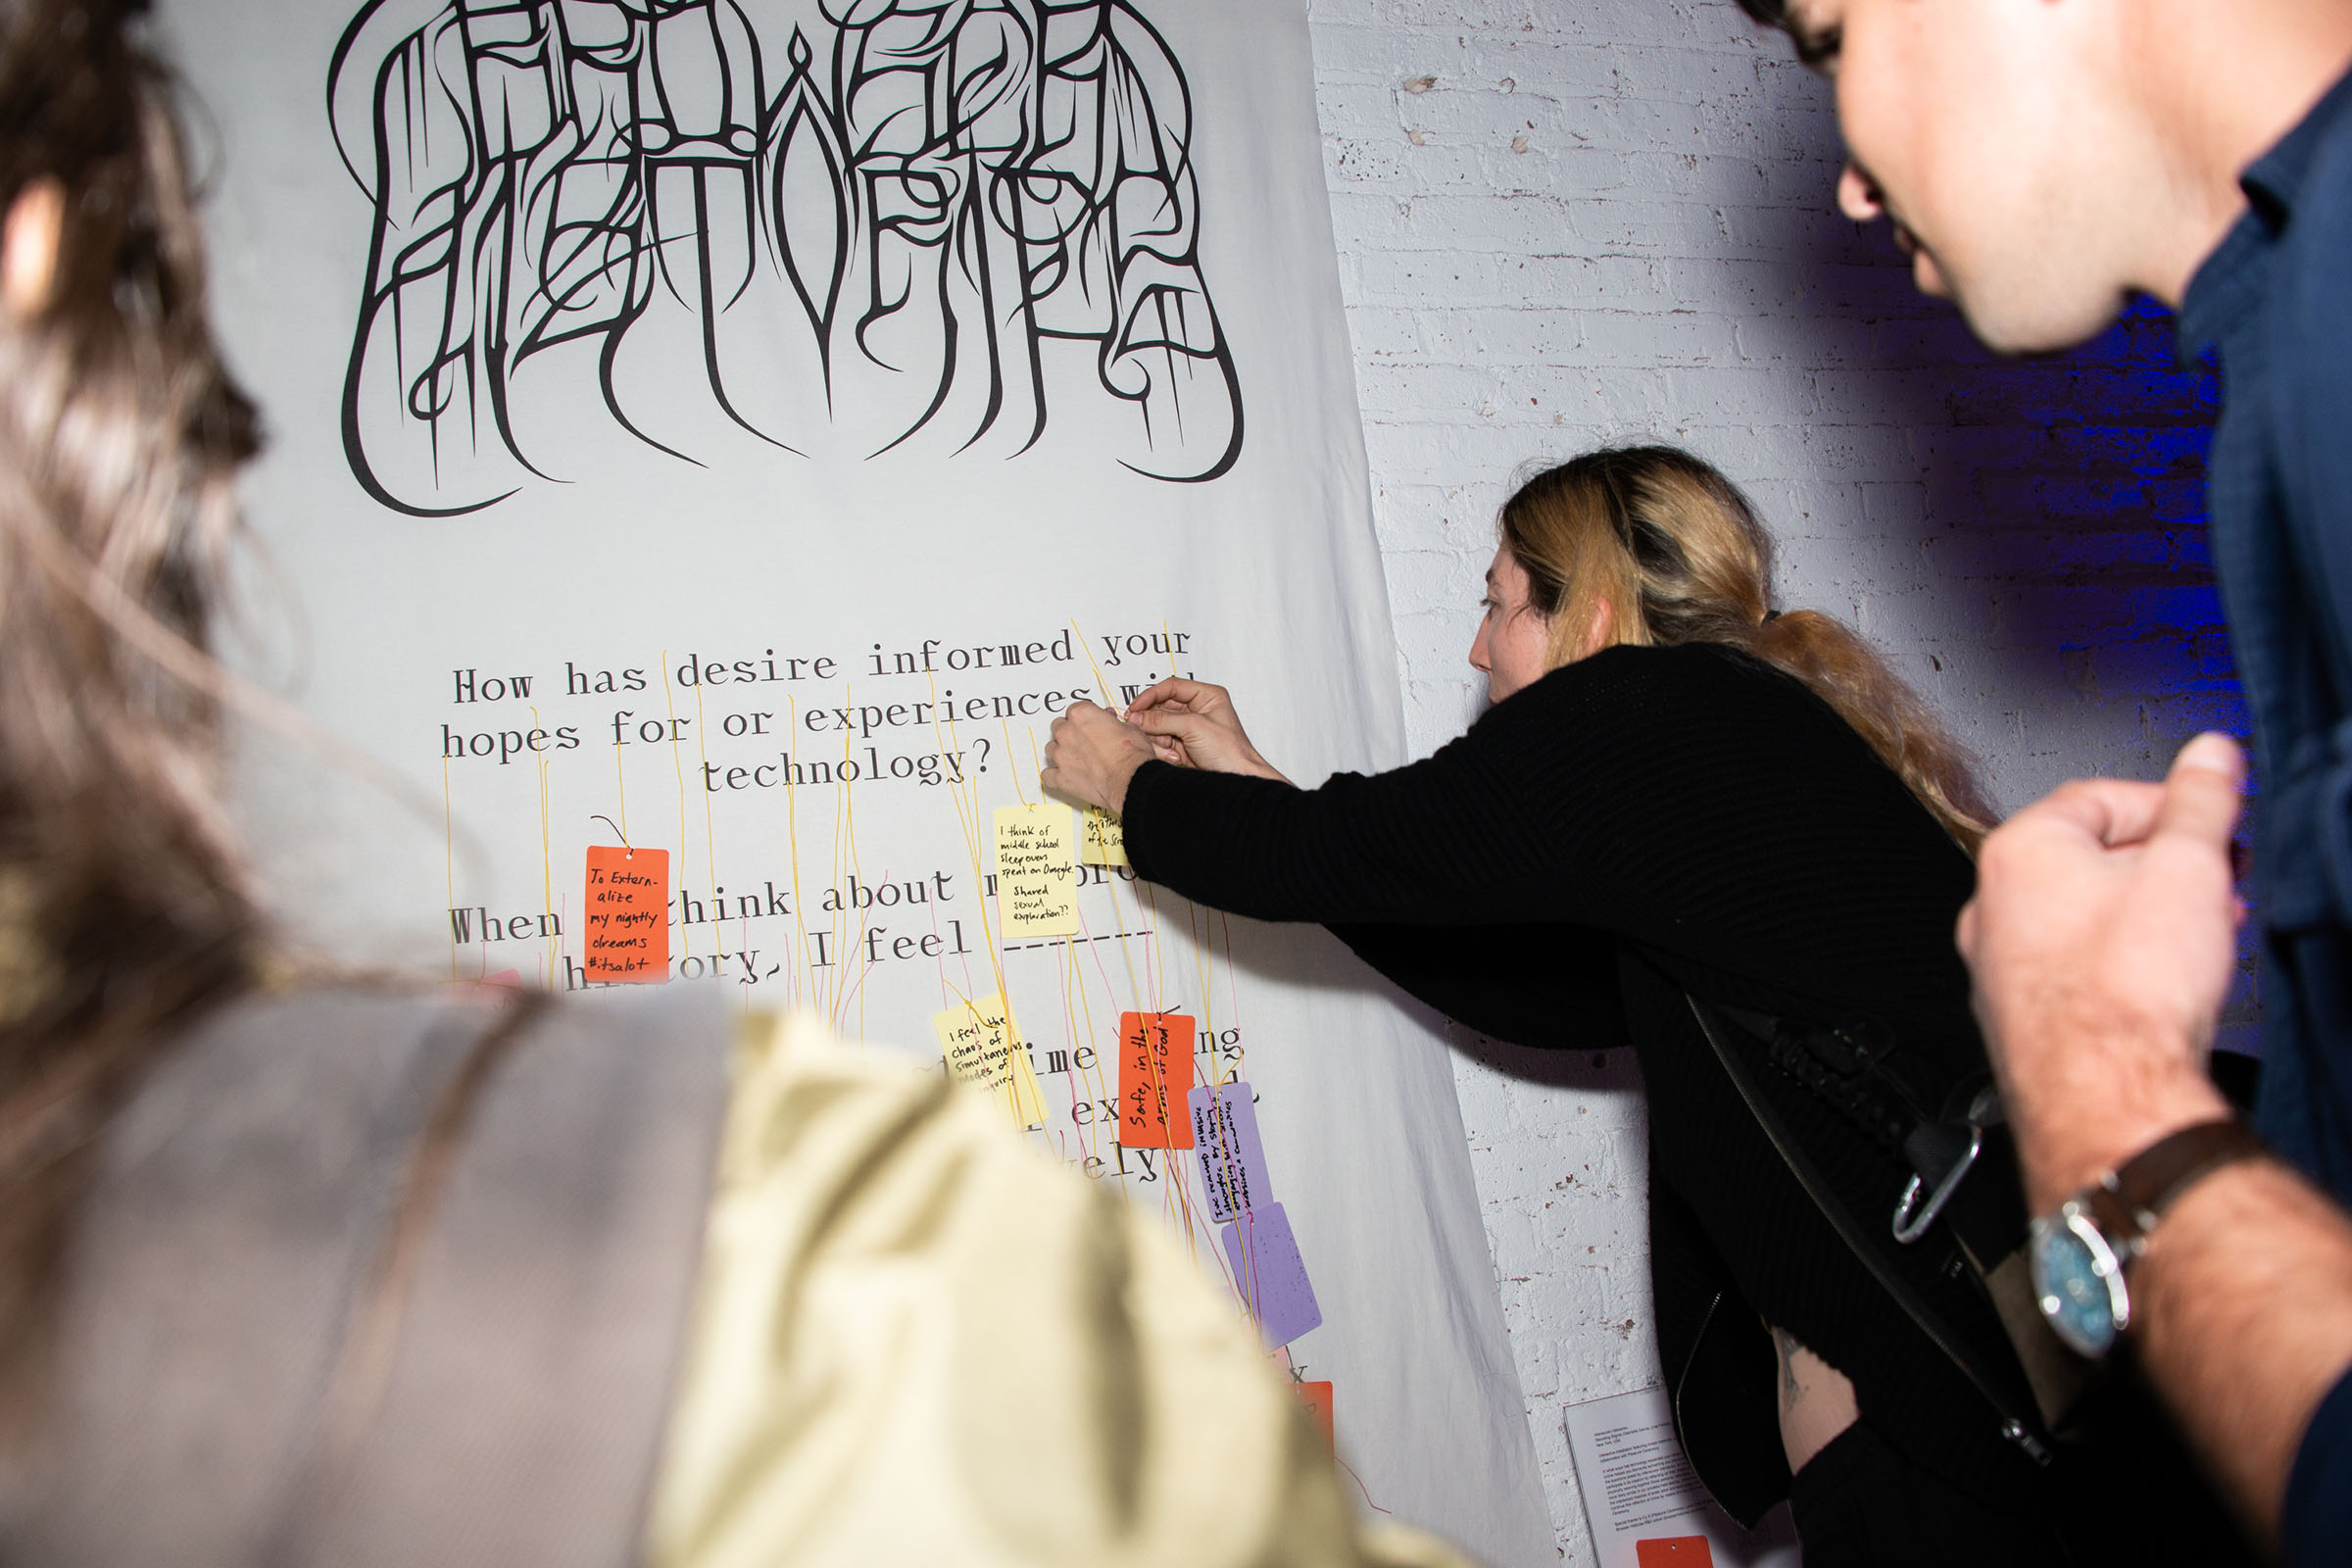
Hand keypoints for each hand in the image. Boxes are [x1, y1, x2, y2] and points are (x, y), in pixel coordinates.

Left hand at [1040, 702, 1158, 812]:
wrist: (1131, 779)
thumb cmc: (1131, 755)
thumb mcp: (1129, 728)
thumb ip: (1114, 723)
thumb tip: (1113, 725)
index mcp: (1081, 715)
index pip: (1074, 710)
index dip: (1084, 719)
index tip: (1091, 724)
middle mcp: (1066, 732)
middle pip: (1058, 727)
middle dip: (1070, 733)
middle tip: (1085, 742)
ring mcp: (1061, 755)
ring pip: (1051, 749)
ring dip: (1061, 752)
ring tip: (1076, 760)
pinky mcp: (1060, 777)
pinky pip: (1047, 775)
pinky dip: (1054, 776)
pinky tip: (1063, 776)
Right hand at [1124, 677, 1288, 781]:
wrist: (1237, 780)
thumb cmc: (1231, 753)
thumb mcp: (1195, 728)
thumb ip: (1164, 719)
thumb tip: (1138, 716)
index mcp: (1207, 696)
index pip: (1172, 687)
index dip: (1151, 695)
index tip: (1135, 706)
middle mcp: (1197, 710)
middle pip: (1162, 707)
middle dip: (1153, 720)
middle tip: (1140, 728)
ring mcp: (1189, 728)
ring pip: (1158, 726)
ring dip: (1159, 738)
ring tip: (1170, 748)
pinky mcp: (1182, 746)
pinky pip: (1161, 742)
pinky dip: (1162, 749)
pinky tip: (1174, 758)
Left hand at [1957, 734, 2242, 1211]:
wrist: (2106, 1097)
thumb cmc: (2127, 993)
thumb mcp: (2188, 868)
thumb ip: (2201, 802)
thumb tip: (2208, 756)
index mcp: (2020, 852)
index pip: (2099, 797)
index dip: (2168, 806)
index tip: (2213, 821)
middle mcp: (1991, 906)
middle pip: (2088, 857)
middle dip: (2161, 864)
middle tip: (2217, 878)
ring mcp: (1996, 966)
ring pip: (2079, 917)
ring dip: (2144, 915)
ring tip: (2199, 934)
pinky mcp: (2017, 1018)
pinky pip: (2071, 970)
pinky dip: (2116, 965)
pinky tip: (2157, 987)